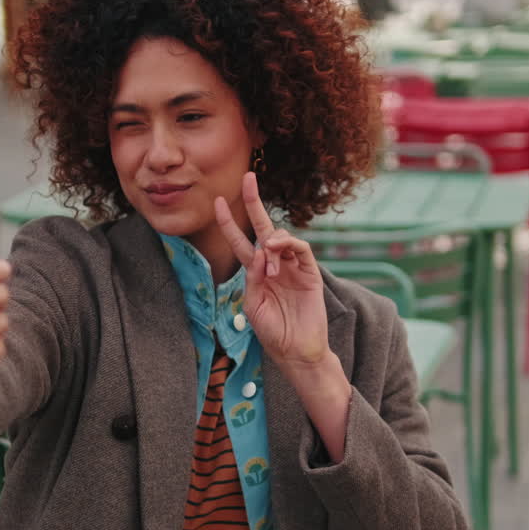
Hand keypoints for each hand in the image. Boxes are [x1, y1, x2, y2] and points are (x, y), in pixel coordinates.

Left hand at [214, 172, 330, 372]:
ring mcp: (293, 266)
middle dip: (254, 202)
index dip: (229, 222)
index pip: (240, 241)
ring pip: (281, 236)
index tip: (219, 202)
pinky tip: (277, 250)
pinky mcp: (310, 273)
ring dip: (271, 244)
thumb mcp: (254, 305)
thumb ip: (253, 278)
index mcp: (256, 272)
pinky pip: (300, 248)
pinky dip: (288, 244)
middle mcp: (274, 264)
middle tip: (248, 178)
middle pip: (262, 226)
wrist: (296, 351)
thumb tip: (258, 252)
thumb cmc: (273, 332)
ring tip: (269, 268)